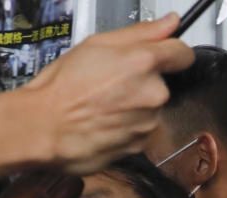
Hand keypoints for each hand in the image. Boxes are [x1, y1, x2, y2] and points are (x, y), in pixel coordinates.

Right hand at [22, 14, 193, 174]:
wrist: (44, 128)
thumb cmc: (63, 88)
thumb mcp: (96, 45)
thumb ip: (141, 33)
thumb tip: (169, 23)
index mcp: (144, 62)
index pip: (182, 53)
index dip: (171, 53)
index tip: (162, 56)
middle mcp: (153, 94)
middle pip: (161, 84)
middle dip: (141, 83)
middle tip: (109, 84)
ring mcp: (148, 122)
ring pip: (150, 109)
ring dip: (133, 108)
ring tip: (102, 106)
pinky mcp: (140, 145)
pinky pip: (140, 131)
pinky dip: (126, 128)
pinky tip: (104, 123)